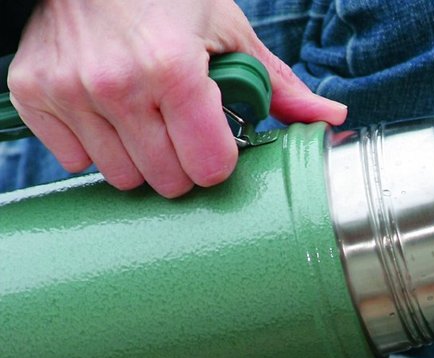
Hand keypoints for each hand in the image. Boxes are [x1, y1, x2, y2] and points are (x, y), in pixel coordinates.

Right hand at [7, 0, 346, 196]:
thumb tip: (332, 119)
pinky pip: (75, 160)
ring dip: (139, 158)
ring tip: (142, 115)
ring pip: (122, 179)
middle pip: (167, 183)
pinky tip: (104, 111)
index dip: (218, 159)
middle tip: (177, 126)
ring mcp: (70, 91)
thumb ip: (278, 85)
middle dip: (181, 163)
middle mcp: (117, 84)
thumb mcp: (227, 29)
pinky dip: (92, 144)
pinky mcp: (33, 94)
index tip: (214, 137)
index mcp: (174, 69)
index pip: (209, 170)